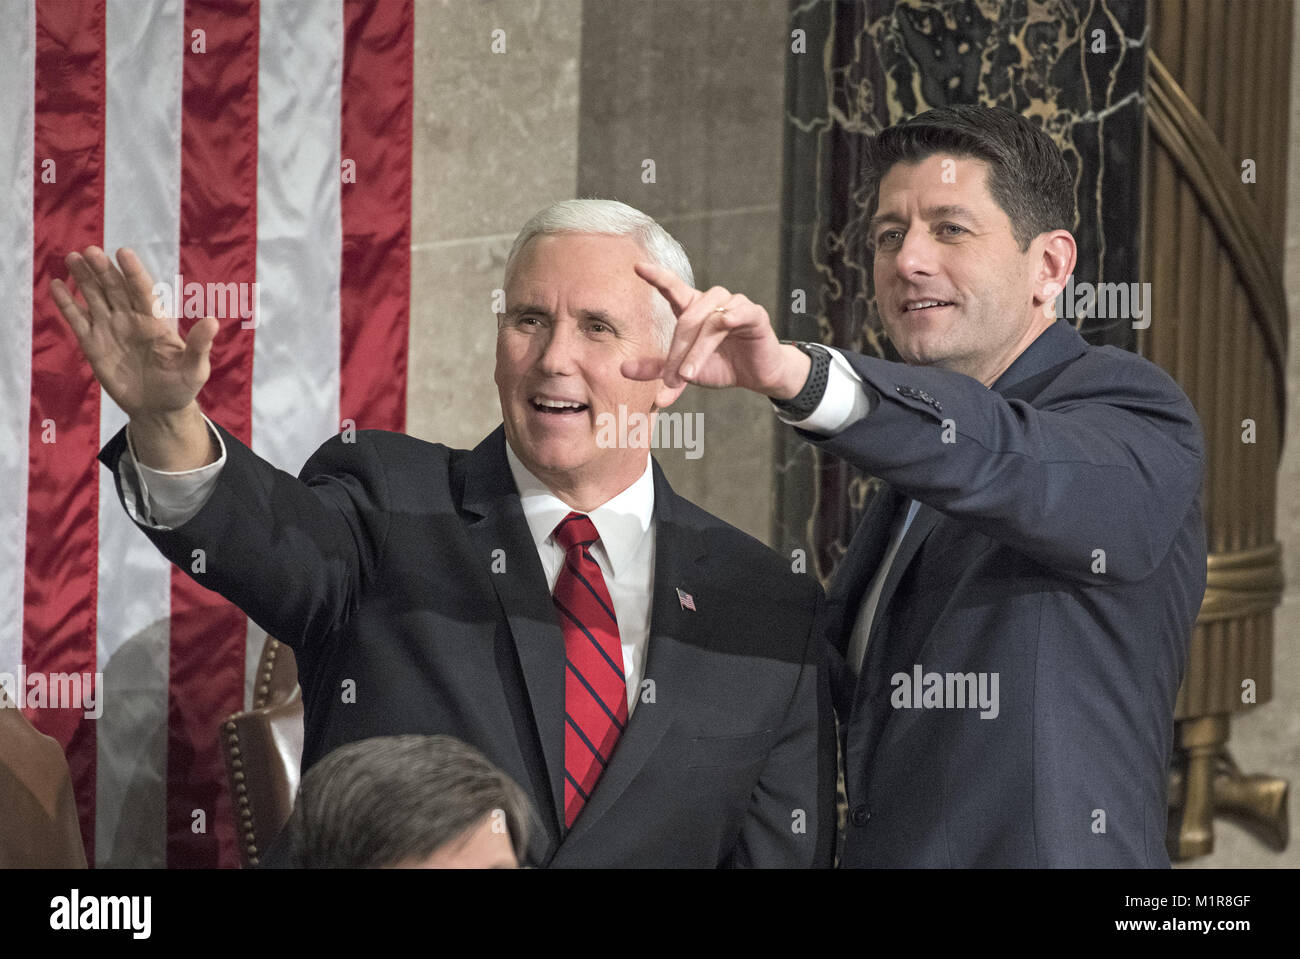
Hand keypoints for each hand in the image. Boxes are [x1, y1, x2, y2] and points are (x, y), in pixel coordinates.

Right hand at [49, 246, 217, 419]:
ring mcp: (110, 329)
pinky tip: (57, 285)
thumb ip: (200, 346)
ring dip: (84, 278)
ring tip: (72, 258)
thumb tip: (213, 321)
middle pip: (115, 288)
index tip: (124, 252)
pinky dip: (66, 303)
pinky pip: (78, 320)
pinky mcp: (93, 344)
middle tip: (91, 251)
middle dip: (104, 270)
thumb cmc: (181, 386)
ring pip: (95, 297)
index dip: (133, 272)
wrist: (158, 408)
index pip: (143, 290)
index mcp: (155, 320)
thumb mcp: (195, 368)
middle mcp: (131, 318)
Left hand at [626, 263, 810, 399]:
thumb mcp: (684, 370)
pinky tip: (725, 321)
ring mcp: (735, 306)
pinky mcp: (756, 315)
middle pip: (687, 318)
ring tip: (689, 374)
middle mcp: (712, 302)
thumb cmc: (720, 366)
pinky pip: (742, 311)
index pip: (672, 287)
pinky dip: (733, 314)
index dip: (656, 276)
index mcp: (693, 309)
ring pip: (710, 321)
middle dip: (678, 351)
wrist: (756, 377)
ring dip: (698, 350)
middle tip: (672, 379)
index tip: (638, 267)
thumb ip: (657, 368)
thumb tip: (623, 369)